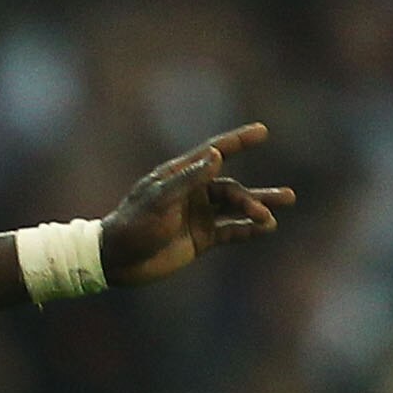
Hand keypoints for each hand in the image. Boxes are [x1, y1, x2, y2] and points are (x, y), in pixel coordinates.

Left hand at [100, 123, 293, 285]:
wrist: (116, 261)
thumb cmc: (133, 225)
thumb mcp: (159, 200)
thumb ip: (188, 179)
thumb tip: (217, 155)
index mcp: (180, 177)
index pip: (214, 153)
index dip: (238, 141)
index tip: (262, 131)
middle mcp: (193, 193)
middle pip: (231, 189)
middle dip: (253, 196)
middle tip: (277, 202)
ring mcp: (198, 216)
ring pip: (235, 209)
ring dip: (257, 209)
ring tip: (276, 215)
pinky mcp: (201, 239)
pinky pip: (231, 231)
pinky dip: (248, 229)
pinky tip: (265, 228)